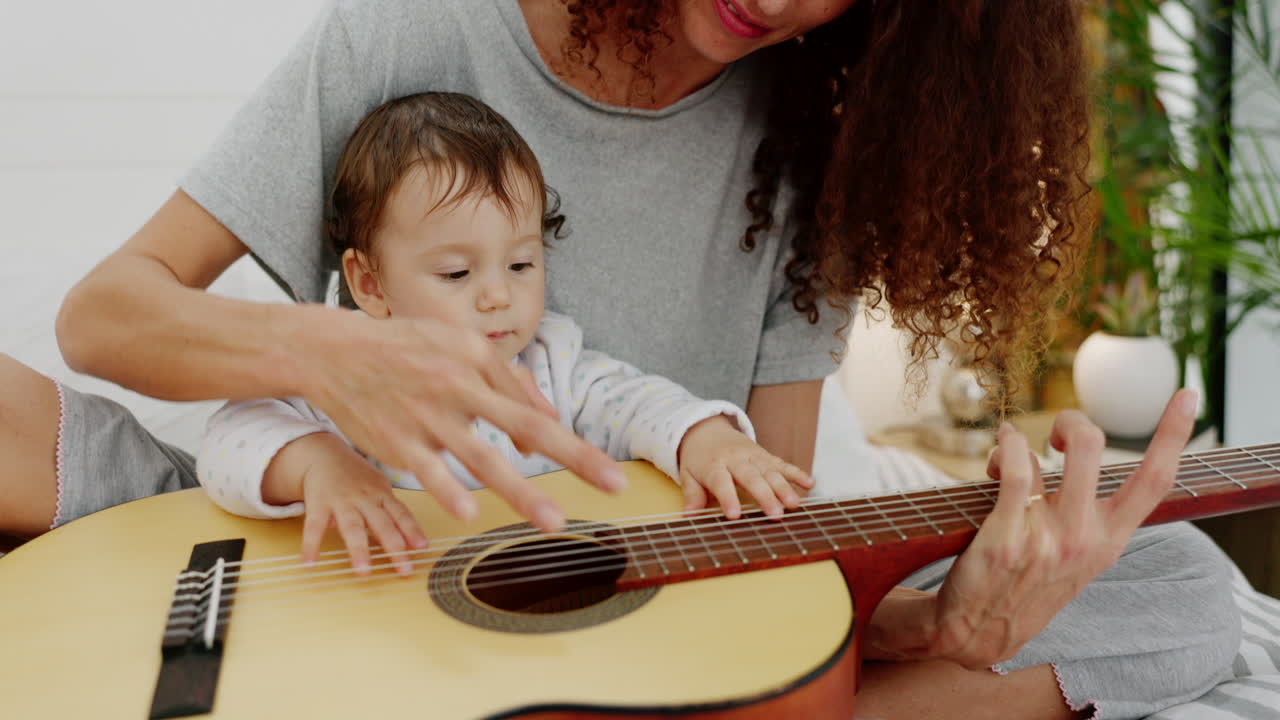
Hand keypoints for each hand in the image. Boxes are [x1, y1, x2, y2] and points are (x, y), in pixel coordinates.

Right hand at [267, 432, 428, 575]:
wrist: (323, 454)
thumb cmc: (356, 477)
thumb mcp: (378, 489)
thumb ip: (391, 513)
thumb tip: (409, 542)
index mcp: (382, 494)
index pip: (401, 514)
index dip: (412, 530)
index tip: (422, 548)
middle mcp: (365, 498)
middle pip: (383, 524)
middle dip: (395, 547)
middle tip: (404, 569)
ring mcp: (342, 501)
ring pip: (352, 527)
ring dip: (359, 550)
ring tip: (363, 572)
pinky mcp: (318, 504)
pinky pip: (314, 527)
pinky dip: (311, 545)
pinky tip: (310, 563)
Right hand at [300, 310, 625, 532]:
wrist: (331, 350)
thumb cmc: (403, 348)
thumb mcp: (458, 345)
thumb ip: (505, 380)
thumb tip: (544, 422)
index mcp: (478, 362)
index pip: (533, 408)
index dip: (570, 443)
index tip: (606, 473)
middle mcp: (460, 386)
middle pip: (526, 427)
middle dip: (575, 458)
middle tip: (613, 485)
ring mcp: (429, 417)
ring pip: (484, 459)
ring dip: (523, 493)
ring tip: (554, 522)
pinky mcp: (397, 442)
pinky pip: (430, 471)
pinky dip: (449, 491)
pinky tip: (469, 513)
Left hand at [676, 415, 814, 518]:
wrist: (706, 429)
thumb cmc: (697, 459)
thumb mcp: (687, 474)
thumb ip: (692, 495)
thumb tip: (689, 516)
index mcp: (713, 465)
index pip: (721, 482)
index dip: (728, 498)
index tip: (735, 516)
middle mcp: (735, 459)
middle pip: (751, 477)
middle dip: (764, 496)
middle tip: (776, 515)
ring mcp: (753, 456)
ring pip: (770, 471)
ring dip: (784, 487)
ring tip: (794, 504)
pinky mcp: (765, 455)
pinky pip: (782, 463)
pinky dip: (797, 473)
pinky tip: (810, 483)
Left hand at [865, 389, 1197, 667]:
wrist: (977, 631)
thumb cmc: (1025, 584)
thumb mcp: (1077, 558)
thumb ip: (1090, 516)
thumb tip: (1078, 455)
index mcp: (1109, 540)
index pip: (1155, 482)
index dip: (1173, 434)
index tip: (1187, 397)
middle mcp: (1084, 537)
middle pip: (1095, 446)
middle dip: (1072, 420)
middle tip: (1052, 434)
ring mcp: (1047, 537)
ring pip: (1053, 451)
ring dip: (1024, 436)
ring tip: (1009, 453)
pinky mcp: (1006, 535)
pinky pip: (1014, 468)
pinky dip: (1006, 445)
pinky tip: (1000, 449)